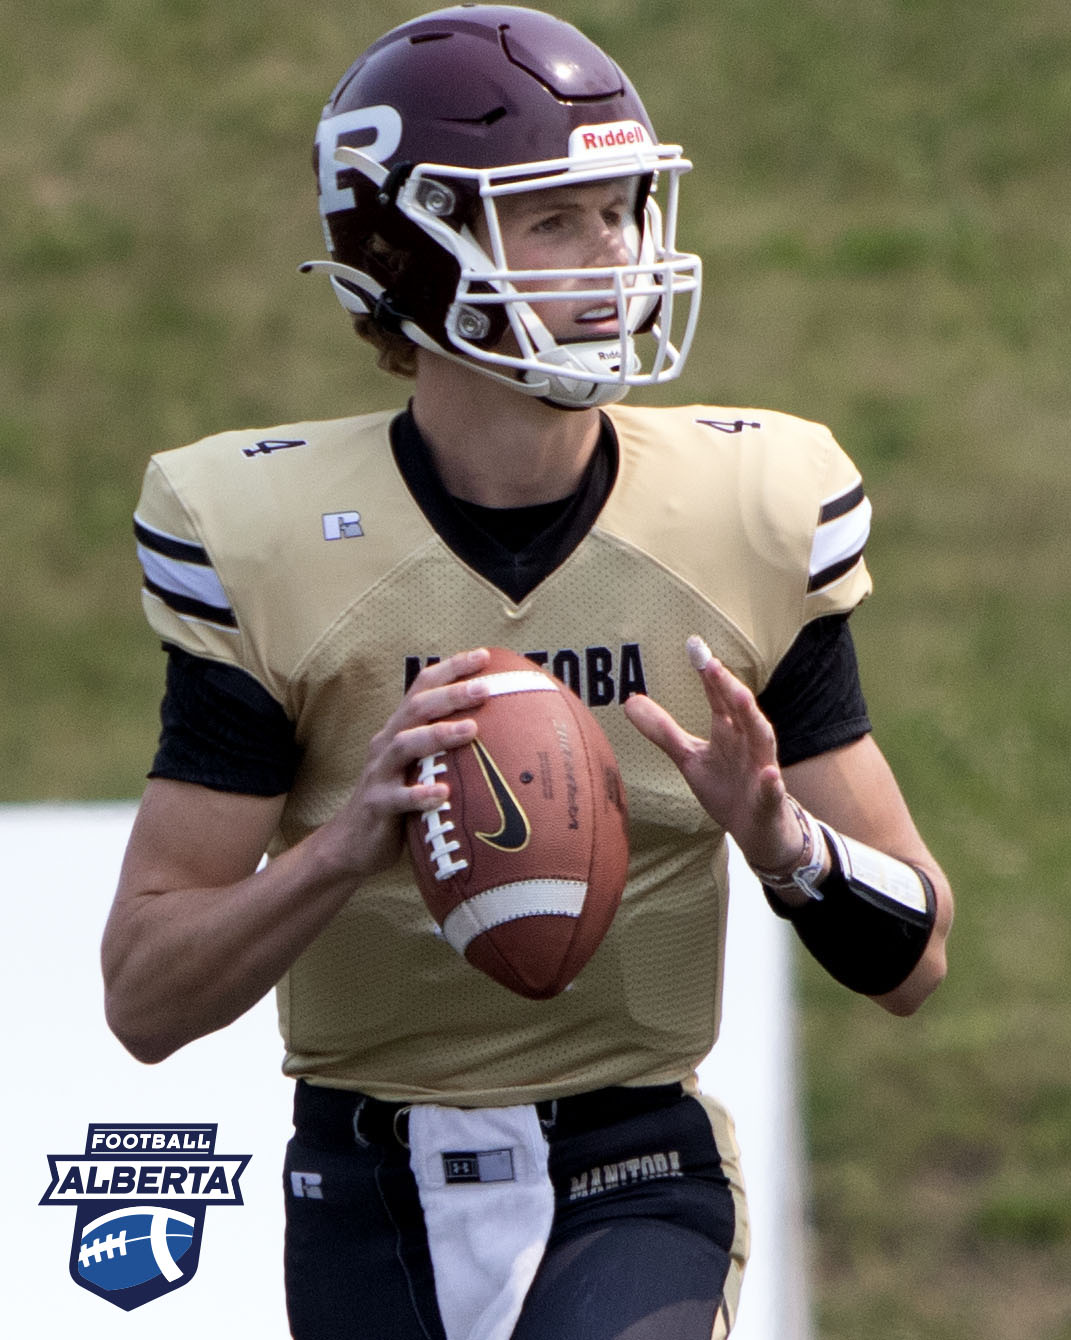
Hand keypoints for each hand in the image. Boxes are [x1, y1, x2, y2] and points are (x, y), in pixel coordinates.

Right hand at [319, 647, 491, 879]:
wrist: (350, 843)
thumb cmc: (398, 801)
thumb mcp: (419, 768)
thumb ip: (447, 750)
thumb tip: (504, 738)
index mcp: (400, 730)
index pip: (423, 688)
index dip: (451, 668)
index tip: (485, 656)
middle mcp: (387, 743)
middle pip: (416, 708)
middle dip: (451, 694)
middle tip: (485, 689)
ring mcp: (379, 773)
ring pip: (404, 744)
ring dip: (438, 735)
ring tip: (471, 729)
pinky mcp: (376, 805)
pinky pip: (397, 798)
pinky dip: (419, 794)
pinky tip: (443, 793)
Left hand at [622, 636, 804, 871]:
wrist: (756, 830)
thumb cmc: (725, 787)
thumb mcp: (689, 758)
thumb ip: (663, 730)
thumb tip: (629, 702)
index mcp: (729, 731)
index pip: (719, 697)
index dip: (707, 673)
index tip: (694, 646)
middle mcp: (748, 744)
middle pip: (740, 711)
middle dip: (727, 687)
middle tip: (711, 664)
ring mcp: (762, 771)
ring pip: (762, 741)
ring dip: (753, 719)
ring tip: (741, 697)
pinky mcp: (769, 801)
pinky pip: (772, 792)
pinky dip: (771, 783)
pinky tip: (770, 774)